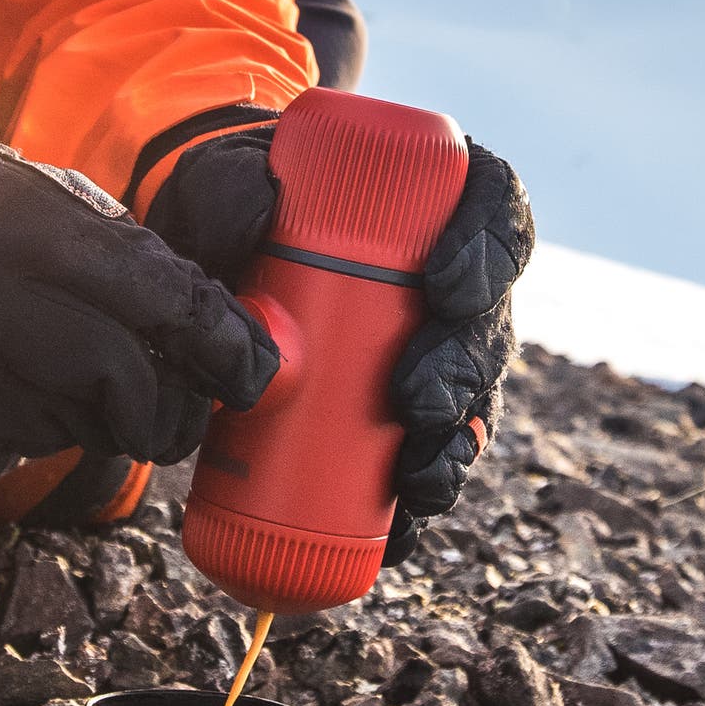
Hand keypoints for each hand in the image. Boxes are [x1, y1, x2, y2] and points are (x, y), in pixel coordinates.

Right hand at [0, 124, 276, 473]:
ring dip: (93, 410)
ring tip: (47, 355)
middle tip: (171, 393)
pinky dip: (25, 419)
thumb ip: (119, 256)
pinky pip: (13, 443)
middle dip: (167, 406)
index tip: (254, 368)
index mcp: (48, 245)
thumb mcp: (39, 194)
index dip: (226, 348)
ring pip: (80, 431)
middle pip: (137, 399)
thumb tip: (200, 317)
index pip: (173, 312)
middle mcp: (14, 322)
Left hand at [145, 117, 531, 560]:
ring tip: (415, 473)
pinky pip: (437, 451)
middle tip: (415, 397)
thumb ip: (224, 191)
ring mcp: (438, 343)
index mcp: (432, 196)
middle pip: (488, 317)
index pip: (495, 208)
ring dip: (455, 441)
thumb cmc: (227, 208)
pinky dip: (424, 488)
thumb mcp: (214, 183)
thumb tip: (258, 216)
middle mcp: (452, 270)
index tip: (444, 287)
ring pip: (474, 393)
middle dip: (465, 368)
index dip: (492, 250)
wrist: (209, 262)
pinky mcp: (410, 406)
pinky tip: (406, 522)